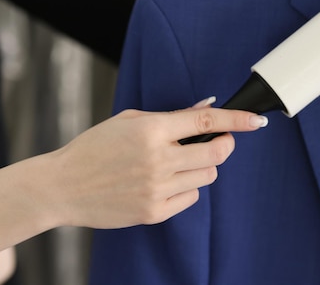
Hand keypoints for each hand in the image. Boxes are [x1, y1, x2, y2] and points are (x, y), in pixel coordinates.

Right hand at [46, 107, 267, 226]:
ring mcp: (157, 189)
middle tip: (219, 141)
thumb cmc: (94, 148)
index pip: (206, 120)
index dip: (237, 118)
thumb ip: (170, 116)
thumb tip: (206, 108)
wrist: (63, 186)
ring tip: (177, 163)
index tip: (256, 119)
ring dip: (202, 166)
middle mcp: (158, 160)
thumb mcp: (129, 120)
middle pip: (217, 152)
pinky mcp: (154, 212)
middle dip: (224, 144)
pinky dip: (186, 189)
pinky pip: (191, 199)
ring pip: (207, 176)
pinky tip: (165, 183)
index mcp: (151, 130)